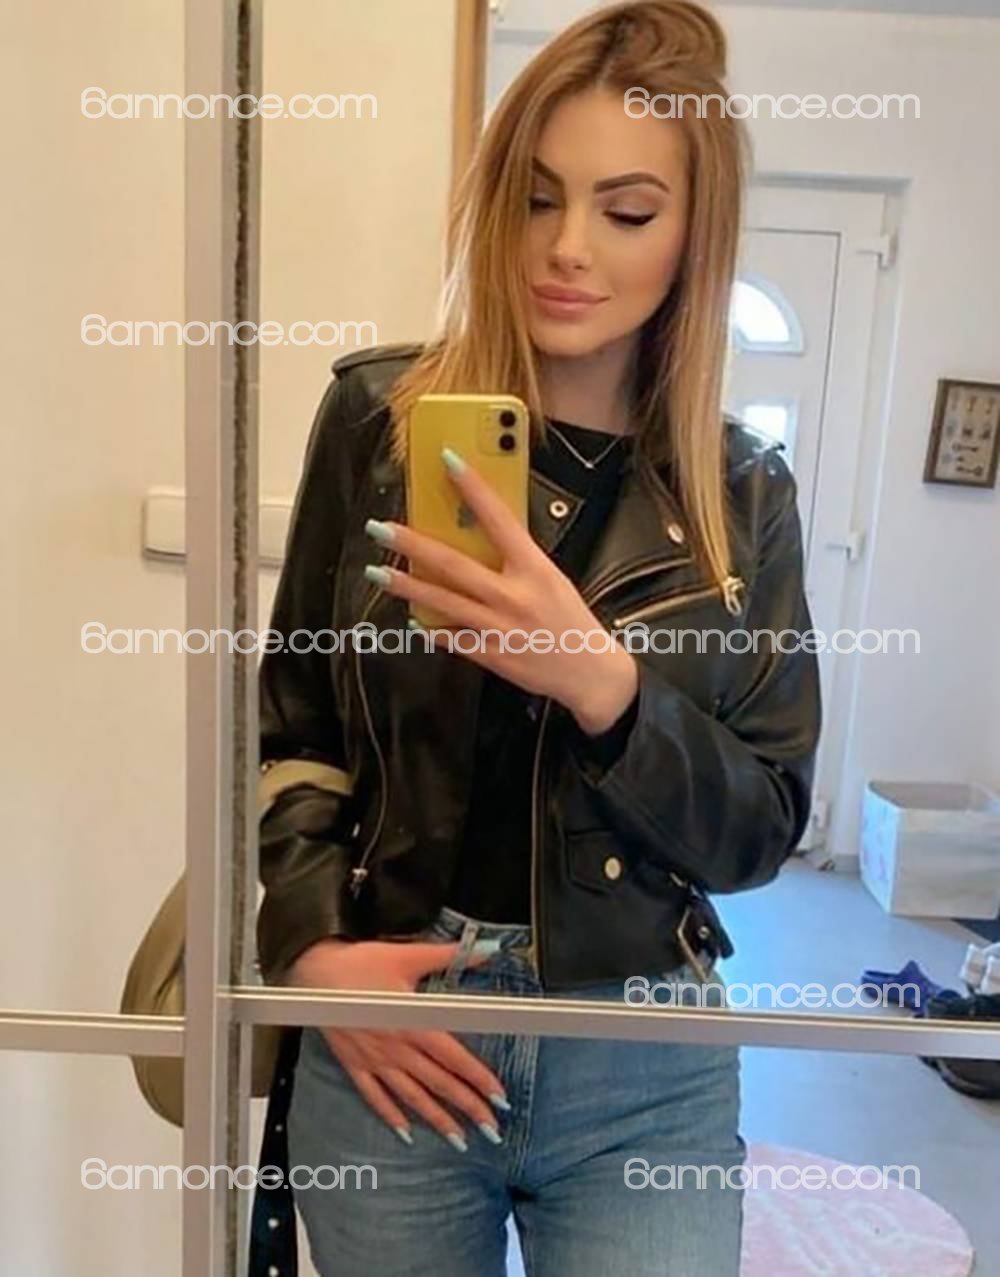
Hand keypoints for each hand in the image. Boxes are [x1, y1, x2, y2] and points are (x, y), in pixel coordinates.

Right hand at [286, 937, 508, 1149]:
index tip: (500, 1099)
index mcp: (413, 1024)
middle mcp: (396, 1048)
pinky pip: (375, 1096)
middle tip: (493, 1130)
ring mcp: (374, 1061)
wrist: (313, 971)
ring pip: (412, 1096)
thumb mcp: (409, 955)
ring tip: (459, 1140)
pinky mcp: (354, 1064)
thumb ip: (449, 955)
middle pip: (438, 1083)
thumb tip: (488, 948)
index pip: (454, 1058)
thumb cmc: (361, 962)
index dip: (479, 1079)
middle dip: (467, 1107)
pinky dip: (391, 1116)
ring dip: (437, 1119)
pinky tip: (406, 1133)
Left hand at [364, 447, 638, 734]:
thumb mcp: (550, 578)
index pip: (499, 518)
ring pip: (443, 602)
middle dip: (412, 544)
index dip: (473, 487)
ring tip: (377, 572)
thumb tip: (475, 537)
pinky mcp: (492, 655)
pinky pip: (453, 638)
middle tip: (380, 528)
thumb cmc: (570, 619)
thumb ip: (516, 560)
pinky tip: (412, 618)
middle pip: (453, 564)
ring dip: (406, 586)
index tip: (447, 460)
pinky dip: (431, 628)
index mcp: (534, 567)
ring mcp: (500, 626)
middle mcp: (514, 595)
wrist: (593, 673)